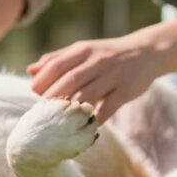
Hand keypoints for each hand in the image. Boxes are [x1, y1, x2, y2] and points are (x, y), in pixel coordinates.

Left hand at [27, 32, 164, 123]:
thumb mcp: (82, 51)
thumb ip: (56, 59)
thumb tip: (30, 71)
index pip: (56, 64)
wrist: (145, 51)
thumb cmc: (106, 54)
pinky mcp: (126, 90)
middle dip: (54, 96)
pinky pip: (108, 107)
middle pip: (70, 80)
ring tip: (60, 120)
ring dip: (71, 109)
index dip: (43, 80)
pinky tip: (86, 125)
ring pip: (88, 94)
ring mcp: (113, 75)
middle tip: (44, 110)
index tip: (35, 93)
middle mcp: (97, 61)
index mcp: (82, 50)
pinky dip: (95, 118)